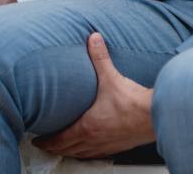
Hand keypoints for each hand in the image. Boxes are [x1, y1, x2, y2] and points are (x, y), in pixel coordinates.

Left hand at [32, 33, 155, 158]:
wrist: (155, 117)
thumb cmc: (134, 104)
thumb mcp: (111, 77)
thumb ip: (100, 57)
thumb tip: (93, 39)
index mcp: (87, 127)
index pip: (60, 140)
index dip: (46, 141)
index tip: (37, 140)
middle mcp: (95, 140)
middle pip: (68, 150)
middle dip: (54, 148)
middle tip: (44, 145)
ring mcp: (107, 145)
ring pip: (82, 154)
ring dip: (70, 151)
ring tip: (63, 148)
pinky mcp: (119, 146)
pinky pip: (98, 154)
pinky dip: (88, 152)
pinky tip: (90, 148)